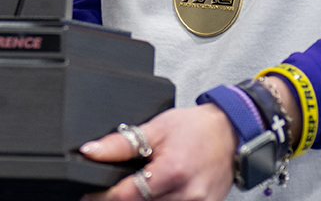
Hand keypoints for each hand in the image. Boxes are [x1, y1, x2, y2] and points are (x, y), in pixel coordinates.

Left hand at [80, 105, 235, 200]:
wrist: (231, 133)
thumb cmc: (196, 128)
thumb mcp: (156, 129)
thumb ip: (121, 144)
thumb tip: (91, 152)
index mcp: (171, 172)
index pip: (126, 195)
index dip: (102, 196)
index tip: (89, 194)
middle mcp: (186, 195)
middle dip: (122, 198)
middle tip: (115, 187)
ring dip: (142, 200)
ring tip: (141, 183)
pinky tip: (157, 191)